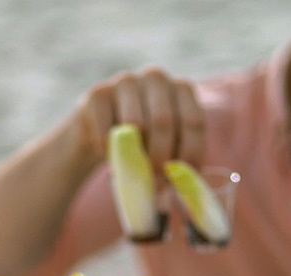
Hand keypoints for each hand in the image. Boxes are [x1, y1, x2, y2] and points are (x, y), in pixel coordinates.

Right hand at [69, 67, 205, 169]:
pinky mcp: (98, 92)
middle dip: (159, 158)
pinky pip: (107, 131)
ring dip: (133, 155)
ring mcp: (126, 80)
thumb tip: (182, 183)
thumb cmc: (143, 141)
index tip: (178, 178)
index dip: (188, 154)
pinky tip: (110, 155)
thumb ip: (179, 158)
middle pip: (163, 122)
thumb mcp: (168, 146)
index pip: (193, 121)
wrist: (100, 130)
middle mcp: (156, 77)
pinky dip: (109, 152)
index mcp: (182, 88)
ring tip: (132, 169)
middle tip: (154, 181)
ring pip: (134, 124)